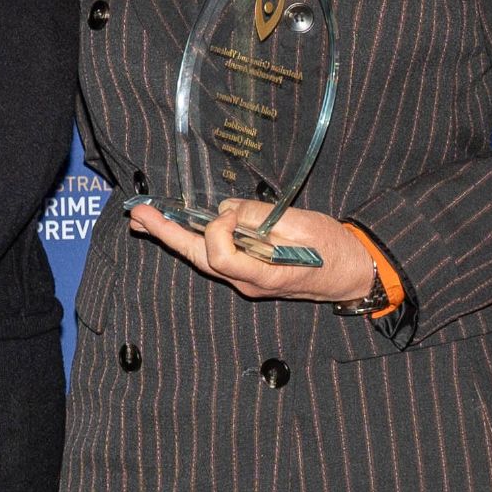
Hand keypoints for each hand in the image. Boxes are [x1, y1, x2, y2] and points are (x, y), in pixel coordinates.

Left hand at [124, 200, 380, 305]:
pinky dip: (195, 239)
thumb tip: (227, 210)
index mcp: (262, 275)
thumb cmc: (333, 249)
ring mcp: (245, 279)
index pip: (218, 255)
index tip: (232, 211)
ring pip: (202, 257)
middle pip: (197, 257)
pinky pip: (216, 255)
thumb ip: (262, 218)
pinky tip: (180, 226)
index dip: (217, 228)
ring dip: (173, 236)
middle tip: (138, 215)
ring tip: (145, 220)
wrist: (353, 272)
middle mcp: (246, 282)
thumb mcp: (302, 225)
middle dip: (165, 234)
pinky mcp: (248, 271)